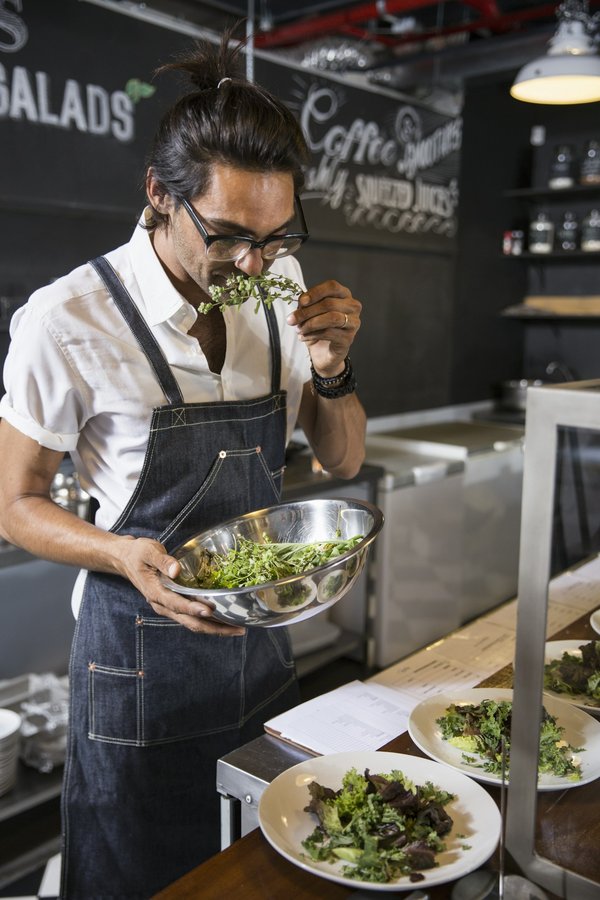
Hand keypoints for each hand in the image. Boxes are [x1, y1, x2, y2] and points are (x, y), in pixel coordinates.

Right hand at [114, 535, 244, 635]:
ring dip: (215, 628)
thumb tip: (176, 570)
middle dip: (214, 628)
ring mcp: (169, 608)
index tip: (210, 611)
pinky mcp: (174, 606)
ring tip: (237, 628)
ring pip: (194, 623)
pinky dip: (210, 622)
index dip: (194, 609)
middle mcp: (163, 605)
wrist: (126, 560)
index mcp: (156, 593)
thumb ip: (163, 560)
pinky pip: (193, 618)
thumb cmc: (138, 554)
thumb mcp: (148, 551)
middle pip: (191, 622)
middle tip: (238, 628)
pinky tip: (225, 620)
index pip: (177, 604)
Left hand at [286, 280, 360, 377]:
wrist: (324, 353)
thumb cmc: (319, 328)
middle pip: (329, 304)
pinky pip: (330, 333)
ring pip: (331, 318)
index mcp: (344, 295)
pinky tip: (303, 337)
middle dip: (307, 312)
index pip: (332, 287)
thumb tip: (301, 303)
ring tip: (298, 329)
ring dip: (310, 323)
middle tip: (292, 320)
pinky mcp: (349, 338)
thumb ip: (307, 305)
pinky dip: (313, 335)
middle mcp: (352, 307)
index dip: (315, 292)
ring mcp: (353, 323)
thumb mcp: (310, 313)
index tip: (301, 302)